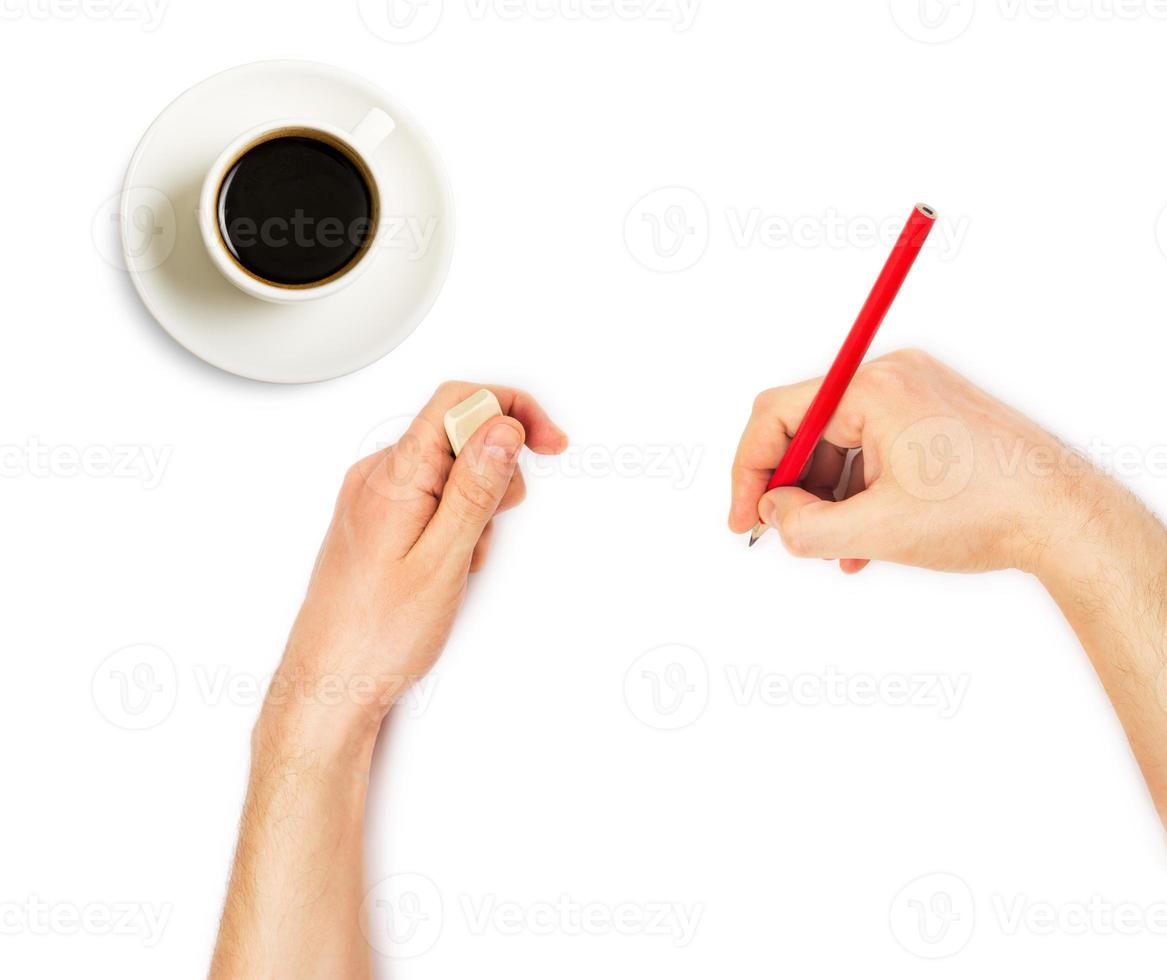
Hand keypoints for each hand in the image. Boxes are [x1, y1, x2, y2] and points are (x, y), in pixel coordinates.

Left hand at [263, 382, 567, 749]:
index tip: (548, 440)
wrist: (329, 684)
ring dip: (474, 506)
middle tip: (496, 524)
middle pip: (456, 434)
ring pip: (447, 471)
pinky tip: (447, 565)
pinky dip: (452, 523)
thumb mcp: (444, 560)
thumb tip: (503, 427)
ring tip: (463, 560)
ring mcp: (372, 499)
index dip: (512, 409)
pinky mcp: (374, 521)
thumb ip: (475, 488)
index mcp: (392, 476)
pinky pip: (428, 498)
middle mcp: (376, 477)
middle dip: (495, 473)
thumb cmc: (377, 636)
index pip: (457, 402)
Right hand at [729, 348, 1106, 575]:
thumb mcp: (877, 532)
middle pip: (808, 428)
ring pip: (841, 444)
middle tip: (787, 536)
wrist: (1066, 519)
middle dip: (795, 490)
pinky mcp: (934, 414)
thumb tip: (773, 513)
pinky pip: (873, 448)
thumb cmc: (986, 513)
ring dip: (828, 499)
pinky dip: (860, 492)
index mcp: (874, 389)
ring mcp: (917, 393)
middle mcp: (893, 377)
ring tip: (836, 551)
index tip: (743, 517)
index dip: (750, 470)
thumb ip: (806, 527)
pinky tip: (863, 540)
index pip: (778, 414)